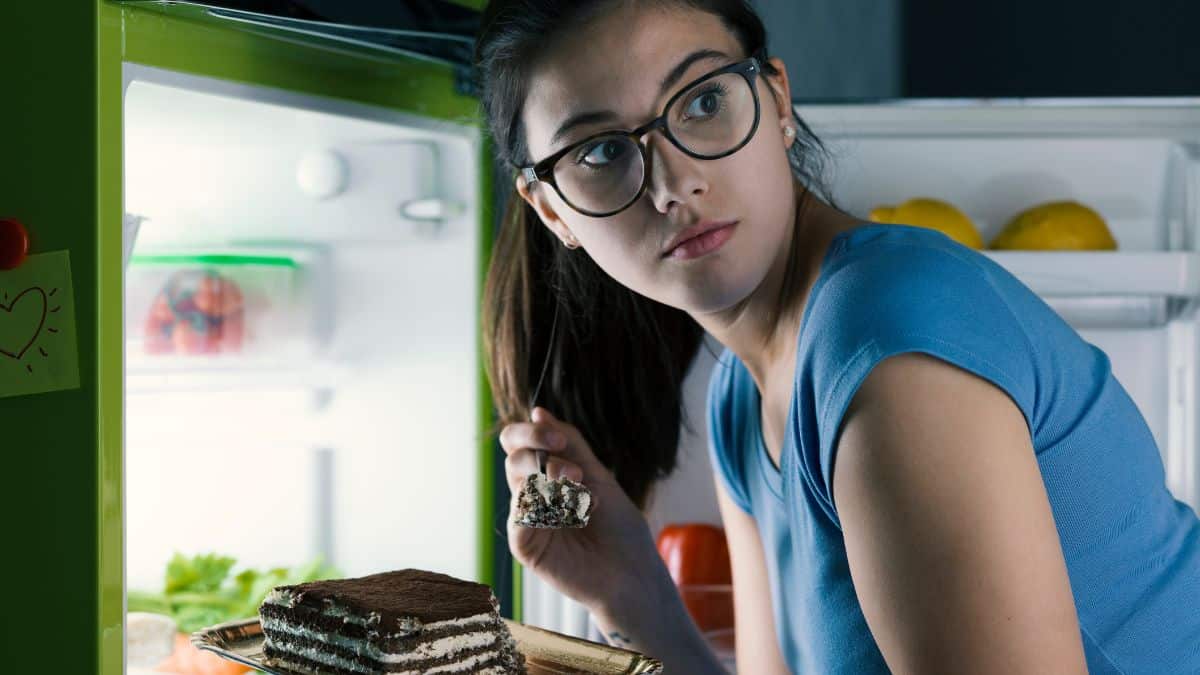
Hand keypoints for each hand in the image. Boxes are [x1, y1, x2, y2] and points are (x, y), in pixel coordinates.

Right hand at [499, 407, 661, 611]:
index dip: (530, 433)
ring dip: (554, 481)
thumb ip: (569, 443)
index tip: (559, 440)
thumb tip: (537, 411)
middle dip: (542, 452)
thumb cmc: (619, 527)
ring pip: (518, 480)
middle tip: (575, 470)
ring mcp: (526, 520)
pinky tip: (574, 517)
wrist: (632, 571)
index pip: (517, 442)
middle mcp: (531, 495)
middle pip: (513, 457)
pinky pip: (521, 513)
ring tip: (584, 499)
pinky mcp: (524, 545)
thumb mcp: (596, 474)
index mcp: (545, 475)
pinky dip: (549, 507)